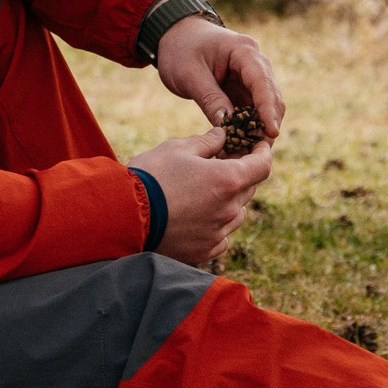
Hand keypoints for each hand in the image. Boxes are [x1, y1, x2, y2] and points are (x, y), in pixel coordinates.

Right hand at [133, 127, 272, 268]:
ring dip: (230, 201)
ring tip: (208, 191)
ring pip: (236, 214)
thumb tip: (222, 135)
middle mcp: (228, 209)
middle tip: (226, 162)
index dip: (263, 152)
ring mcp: (217, 234)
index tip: (259, 145)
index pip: (262, 166)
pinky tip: (200, 217)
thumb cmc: (151, 176)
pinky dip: (217, 226)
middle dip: (242, 173)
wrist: (124, 215)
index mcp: (227, 180)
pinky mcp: (203, 252)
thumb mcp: (178, 148)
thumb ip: (206, 142)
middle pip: (249, 189)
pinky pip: (221, 237)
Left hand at [153, 10, 284, 142]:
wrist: (174, 35)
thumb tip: (229, 126)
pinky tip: (239, 146)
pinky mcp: (244, 88)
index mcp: (243, 51)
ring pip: (265, 107)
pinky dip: (248, 128)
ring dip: (258, 130)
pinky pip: (252, 111)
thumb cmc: (180, 49)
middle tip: (256, 153)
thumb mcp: (190, 75)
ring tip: (245, 155)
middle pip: (271, 97)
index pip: (262, 81)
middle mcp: (255, 62)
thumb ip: (211, 99)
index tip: (271, 132)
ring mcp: (251, 76)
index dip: (268, 108)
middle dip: (266, 125)